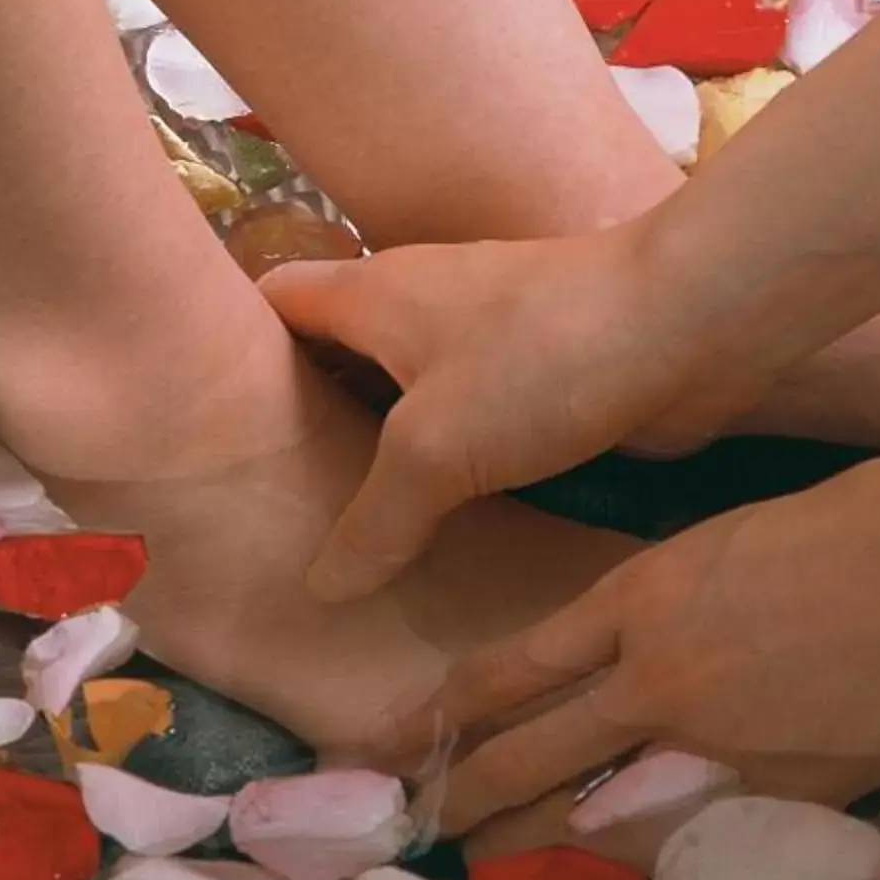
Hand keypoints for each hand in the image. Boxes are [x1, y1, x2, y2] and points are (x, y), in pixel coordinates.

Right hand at [261, 226, 750, 601]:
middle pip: (327, 362)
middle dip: (294, 428)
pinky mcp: (538, 384)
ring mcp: (481, 345)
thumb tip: (320, 586)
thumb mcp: (434, 447)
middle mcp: (416, 309)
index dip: (220, 352)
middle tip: (250, 516)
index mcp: (371, 293)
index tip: (189, 431)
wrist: (690, 323)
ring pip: (401, 404)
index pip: (266, 304)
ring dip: (373, 460)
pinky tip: (427, 539)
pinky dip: (441, 476)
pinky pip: (466, 433)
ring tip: (325, 542)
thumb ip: (372, 520)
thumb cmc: (545, 360)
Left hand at [430, 452, 879, 831]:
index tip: (407, 735)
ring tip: (500, 878)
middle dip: (466, 794)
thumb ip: (711, 587)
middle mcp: (658, 675)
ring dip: (541, 852)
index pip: (517, 663)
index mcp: (649, 591)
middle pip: (530, 753)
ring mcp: (715, 744)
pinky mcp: (780, 796)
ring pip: (596, 816)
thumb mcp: (759, 533)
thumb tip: (705, 618)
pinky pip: (694, 845)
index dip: (452, 706)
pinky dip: (654, 868)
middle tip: (423, 825)